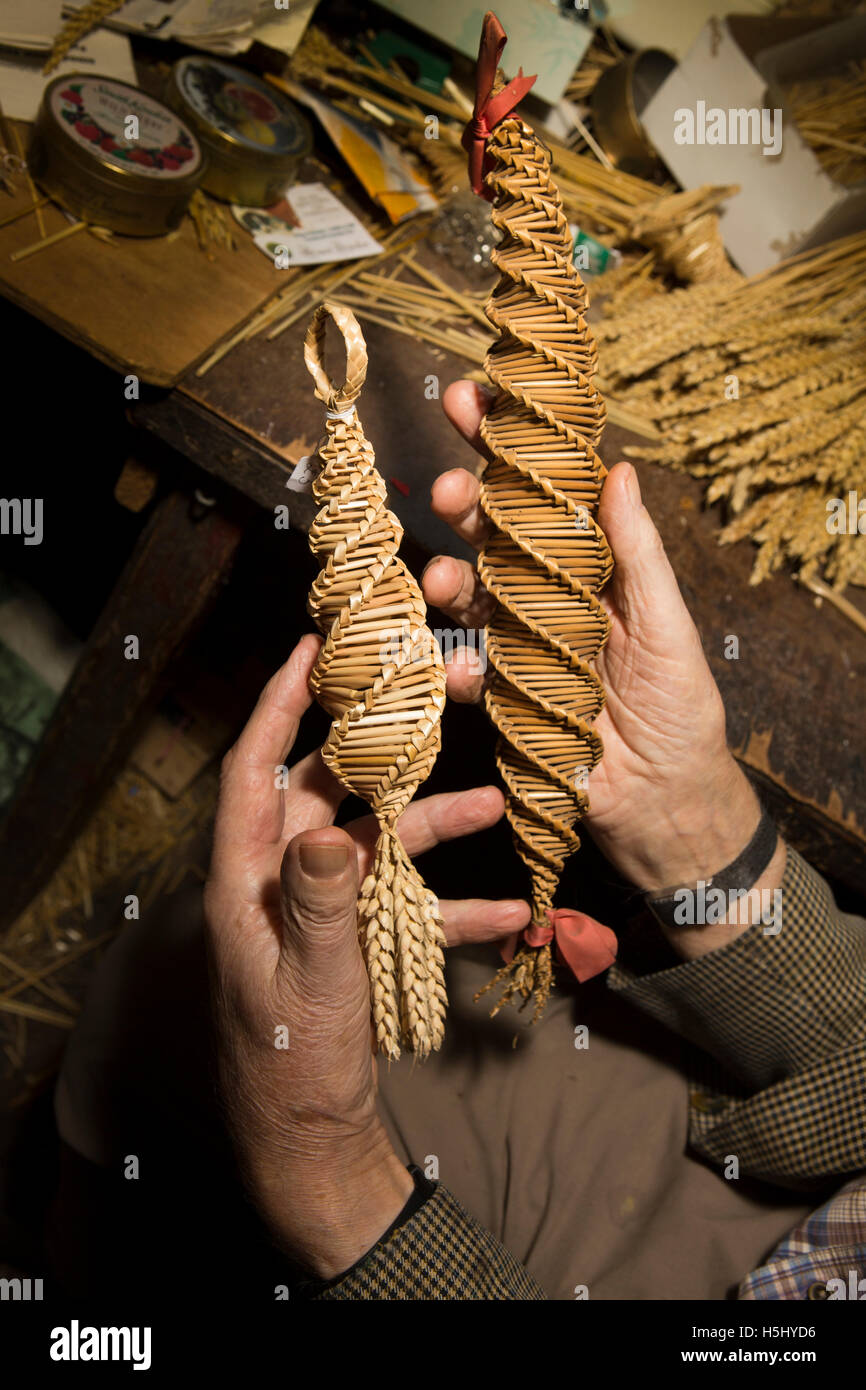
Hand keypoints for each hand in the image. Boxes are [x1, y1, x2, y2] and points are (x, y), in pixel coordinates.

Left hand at [204, 634, 528, 1276]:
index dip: (276, 706)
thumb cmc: (292, 1064)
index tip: (309, 649)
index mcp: (248, 880)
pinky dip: (454, 906)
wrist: (313, 1139)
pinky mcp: (357, 940)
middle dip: (381, 752)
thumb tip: (331, 829)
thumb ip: (319, 904)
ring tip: (496, 804)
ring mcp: (324, 909)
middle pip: (328, 792)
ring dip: (434, 825)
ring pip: (379, 841)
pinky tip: (510, 913)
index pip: (254, 771)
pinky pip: (408, 906)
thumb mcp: (308, 982)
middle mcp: (285, 881)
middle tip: (431, 701)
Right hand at [423, 381, 784, 955]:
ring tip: (440, 578)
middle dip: (466, 504)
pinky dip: (455, 665)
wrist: (663, 802)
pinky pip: (464, 667)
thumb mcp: (667, 625)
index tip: (474, 399)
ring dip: (447, 578)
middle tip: (447, 490)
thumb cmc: (680, 709)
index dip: (509, 445)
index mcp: (596, 565)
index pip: (548, 490)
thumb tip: (619, 468)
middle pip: (496, 531)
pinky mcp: (499, 691)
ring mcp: (520, 640)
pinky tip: (460, 669)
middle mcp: (551, 592)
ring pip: (469, 592)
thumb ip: (638, 553)